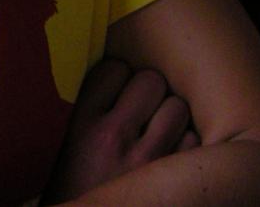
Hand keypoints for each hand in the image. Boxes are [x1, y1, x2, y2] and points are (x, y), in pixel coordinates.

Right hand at [42, 57, 198, 203]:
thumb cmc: (75, 191)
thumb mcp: (66, 146)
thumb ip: (87, 110)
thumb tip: (116, 76)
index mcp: (81, 125)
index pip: (114, 69)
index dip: (119, 78)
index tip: (117, 93)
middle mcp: (114, 138)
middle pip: (151, 81)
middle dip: (149, 92)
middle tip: (142, 109)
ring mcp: (147, 162)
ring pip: (177, 107)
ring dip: (170, 116)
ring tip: (158, 131)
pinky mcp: (172, 183)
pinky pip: (193, 141)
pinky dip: (185, 145)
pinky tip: (170, 156)